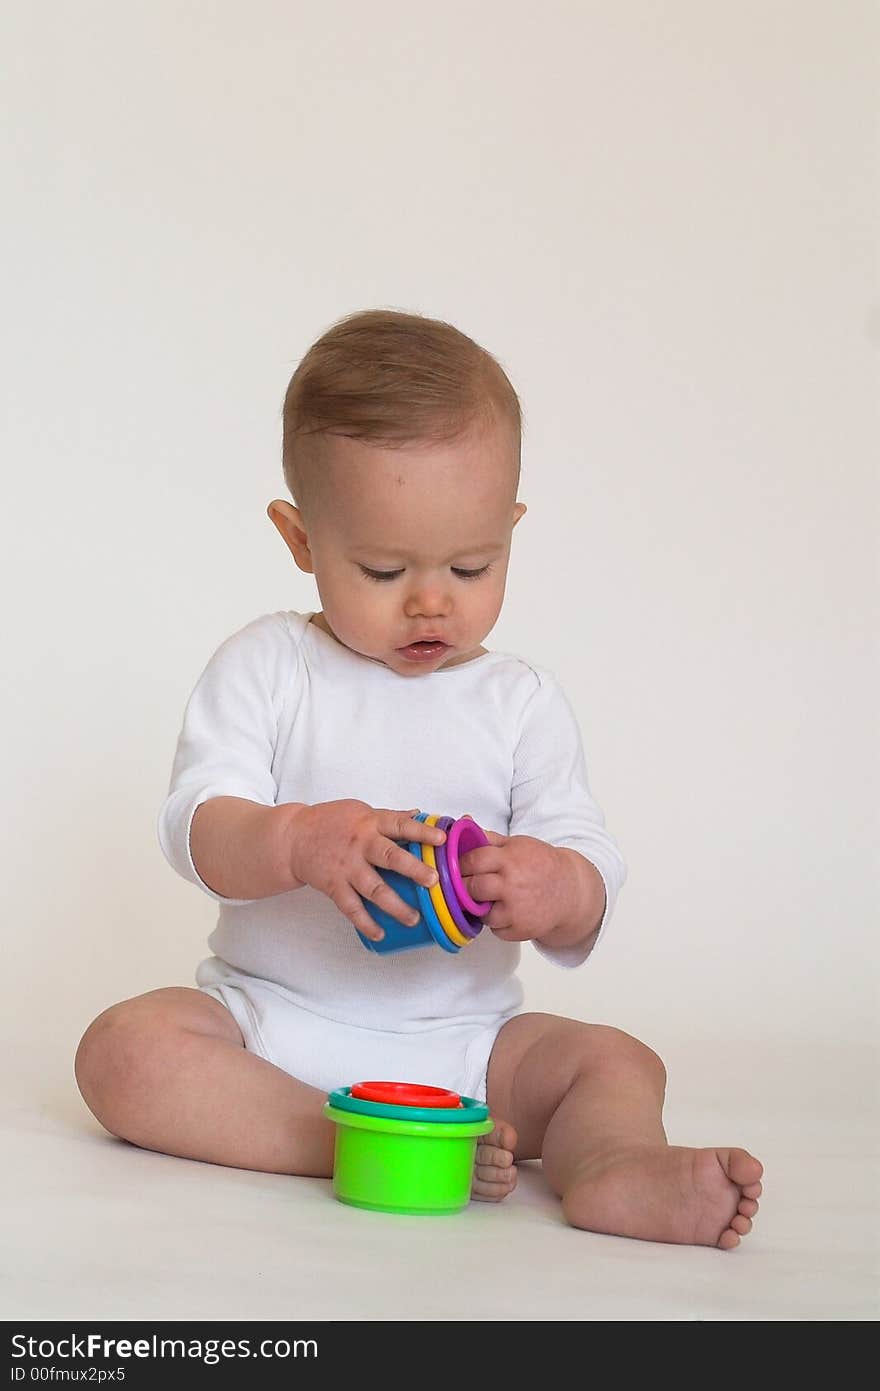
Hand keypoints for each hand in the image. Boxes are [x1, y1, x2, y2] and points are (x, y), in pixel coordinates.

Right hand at [286, 800, 445, 941]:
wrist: (292, 838)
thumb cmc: (329, 822)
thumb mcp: (360, 811)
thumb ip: (389, 817)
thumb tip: (420, 815)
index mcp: (370, 823)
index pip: (400, 825)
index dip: (422, 832)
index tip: (442, 840)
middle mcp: (360, 845)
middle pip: (390, 857)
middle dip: (413, 870)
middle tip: (432, 880)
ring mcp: (346, 867)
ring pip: (373, 888)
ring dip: (394, 905)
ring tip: (413, 918)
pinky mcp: (333, 886)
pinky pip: (351, 908)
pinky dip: (365, 923)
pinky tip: (380, 933)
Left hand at [458, 831, 578, 942]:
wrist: (571, 890)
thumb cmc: (542, 865)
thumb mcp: (518, 844)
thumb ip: (489, 838)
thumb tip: (464, 823)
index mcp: (510, 860)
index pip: (473, 860)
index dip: (461, 864)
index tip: (459, 866)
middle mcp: (512, 885)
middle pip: (471, 888)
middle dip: (464, 886)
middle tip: (468, 884)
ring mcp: (516, 910)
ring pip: (480, 912)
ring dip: (480, 907)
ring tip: (491, 898)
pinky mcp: (520, 929)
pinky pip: (495, 929)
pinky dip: (496, 922)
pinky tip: (506, 910)